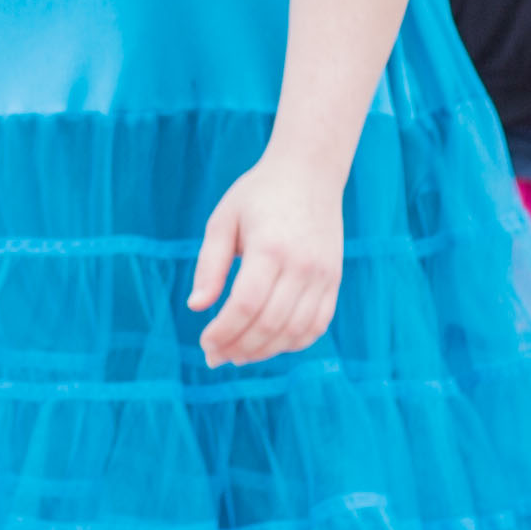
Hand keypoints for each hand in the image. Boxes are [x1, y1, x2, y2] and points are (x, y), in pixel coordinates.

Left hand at [188, 145, 347, 366]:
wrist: (309, 173)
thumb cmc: (258, 195)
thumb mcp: (223, 220)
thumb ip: (209, 265)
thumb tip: (196, 307)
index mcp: (270, 247)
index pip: (246, 304)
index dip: (224, 331)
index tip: (205, 343)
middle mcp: (302, 265)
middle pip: (270, 324)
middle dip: (239, 347)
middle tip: (215, 356)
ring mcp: (323, 275)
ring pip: (295, 331)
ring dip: (264, 351)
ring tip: (238, 355)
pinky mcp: (334, 280)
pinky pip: (317, 325)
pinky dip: (293, 343)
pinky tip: (269, 345)